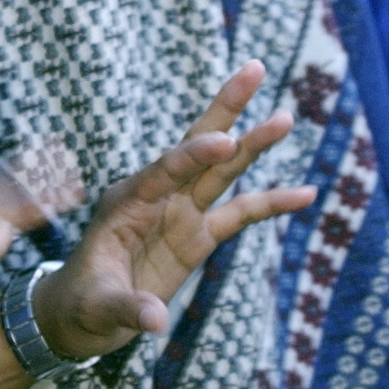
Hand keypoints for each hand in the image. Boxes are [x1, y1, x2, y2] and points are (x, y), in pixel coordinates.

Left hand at [33, 60, 315, 358]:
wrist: (81, 316)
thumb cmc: (80, 304)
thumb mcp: (96, 307)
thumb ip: (127, 308)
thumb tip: (155, 320)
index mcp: (127, 201)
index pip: (165, 169)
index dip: (194, 153)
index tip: (225, 141)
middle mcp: (157, 196)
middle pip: (196, 146)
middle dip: (224, 108)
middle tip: (251, 68)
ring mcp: (180, 213)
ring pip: (223, 170)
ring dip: (254, 144)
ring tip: (285, 116)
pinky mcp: (198, 235)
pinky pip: (241, 214)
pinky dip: (272, 203)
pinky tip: (307, 193)